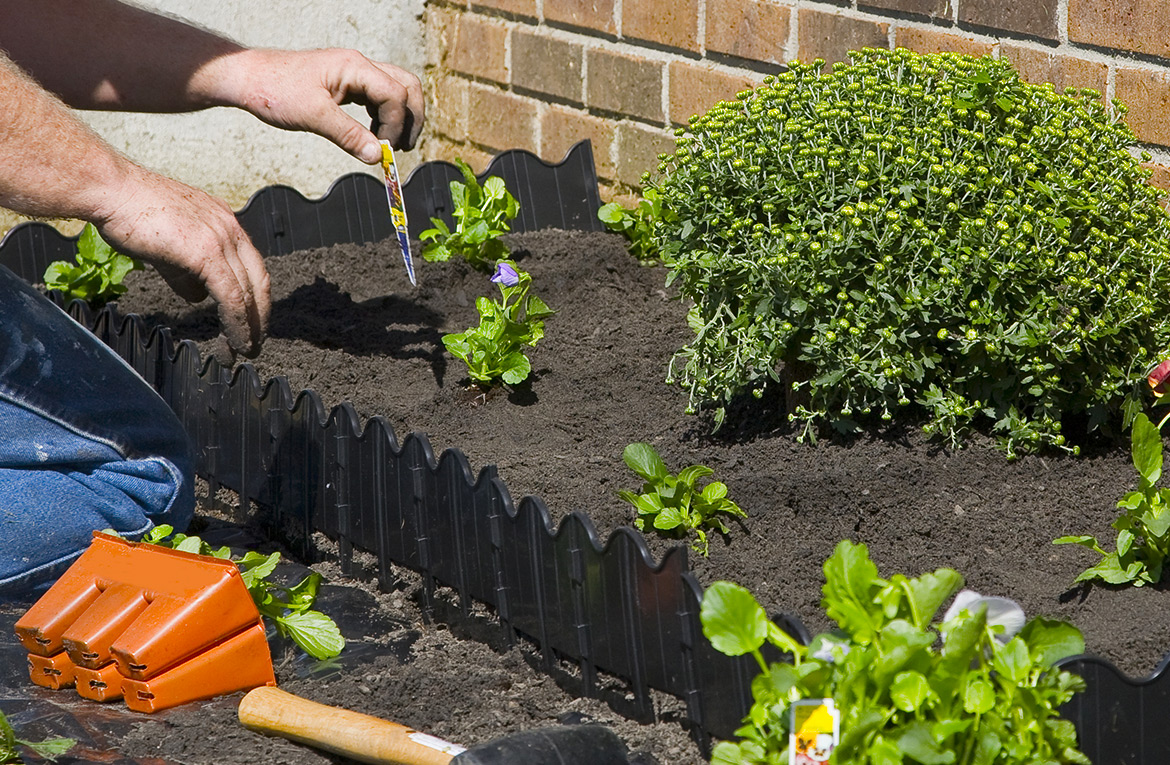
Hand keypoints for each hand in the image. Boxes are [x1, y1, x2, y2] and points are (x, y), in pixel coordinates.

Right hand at [93, 165, 269, 357]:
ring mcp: (221, 237)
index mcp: (224, 221)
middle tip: (255, 341)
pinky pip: (232, 296)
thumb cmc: (129, 213)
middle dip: (260, 315)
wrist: (112, 191)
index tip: (252, 320)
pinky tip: (236, 340)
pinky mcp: (207, 252)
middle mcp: (229, 226)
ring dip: (250, 326)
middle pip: (259, 279)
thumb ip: (186, 272)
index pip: (251, 264)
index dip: (254, 296)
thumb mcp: (167, 246)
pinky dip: (237, 322)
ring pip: (248, 291)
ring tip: (246, 349)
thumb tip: (199, 297)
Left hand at [228, 48, 424, 162]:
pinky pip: (377, 97)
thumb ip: (349, 136)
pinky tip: (373, 135)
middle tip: (404, 148)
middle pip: (406, 86)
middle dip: (411, 118)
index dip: (396, 125)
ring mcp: (354, 73)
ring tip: (390, 146)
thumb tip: (378, 156)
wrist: (249, 79)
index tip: (384, 150)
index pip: (395, 94)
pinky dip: (383, 116)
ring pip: (395, 91)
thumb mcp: (314, 117)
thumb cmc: (275, 90)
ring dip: (399, 118)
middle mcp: (359, 66)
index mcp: (354, 67)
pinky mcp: (346, 83)